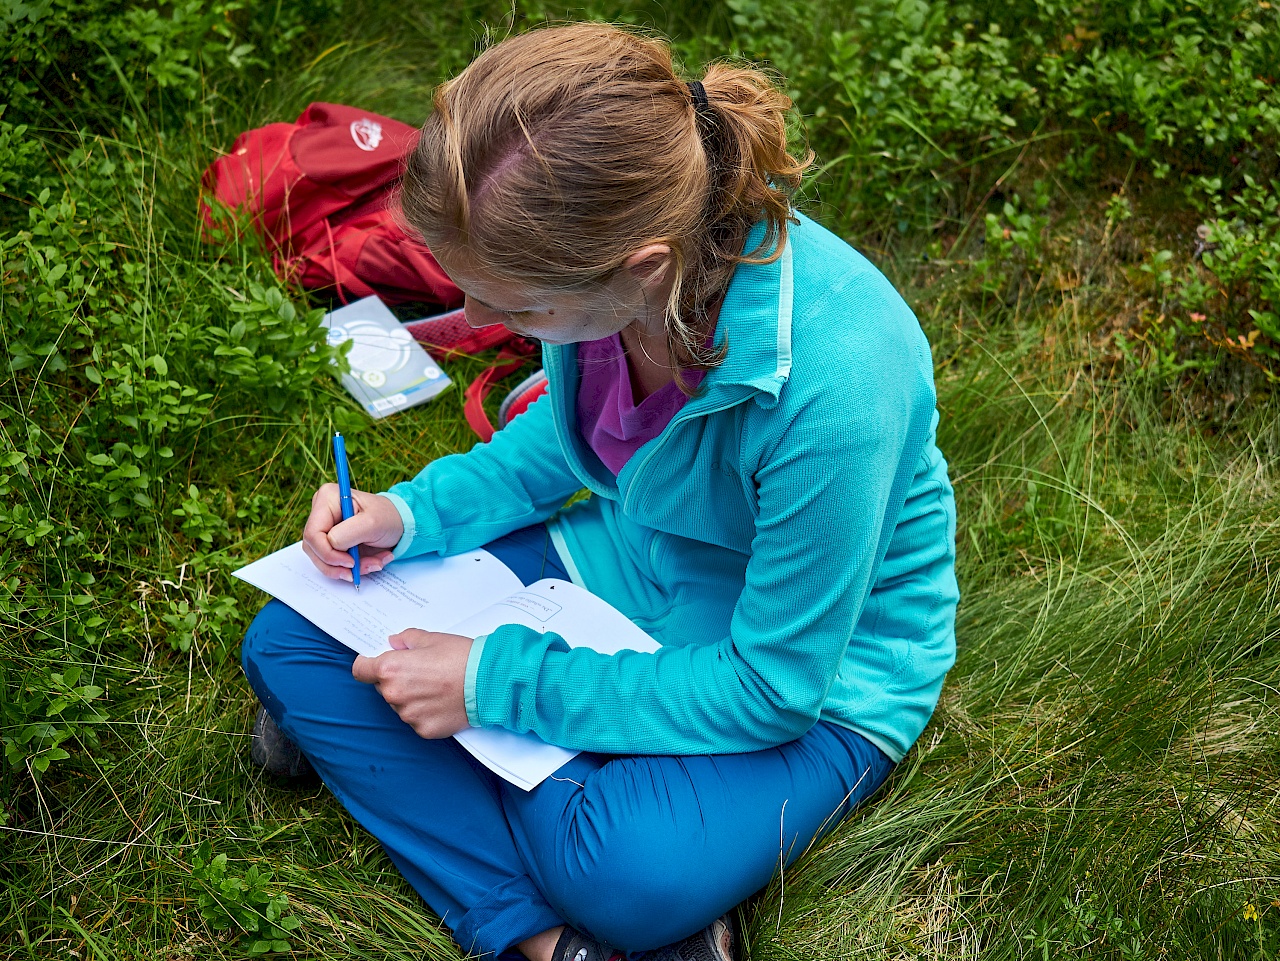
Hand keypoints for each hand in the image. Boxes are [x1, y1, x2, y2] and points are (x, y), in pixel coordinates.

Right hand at [301, 484, 403, 581]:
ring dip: (348, 569)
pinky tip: (371, 562)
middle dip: (339, 564)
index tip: (351, 562)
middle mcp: (321, 513)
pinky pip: (333, 563)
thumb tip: (331, 544)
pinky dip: (352, 569)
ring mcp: (325, 529)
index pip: (313, 534)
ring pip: (322, 560)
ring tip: (373, 563)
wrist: (400, 523)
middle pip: (314, 549)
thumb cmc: (388, 517)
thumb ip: (348, 533)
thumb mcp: (372, 523)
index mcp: (327, 499)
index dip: (328, 553)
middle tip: (360, 570)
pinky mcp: (331, 543)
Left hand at [351, 630, 472, 737]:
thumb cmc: (463, 658)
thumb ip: (407, 640)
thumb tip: (395, 643)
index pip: (360, 670)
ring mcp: (408, 715)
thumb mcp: (432, 639)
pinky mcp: (423, 729)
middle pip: (382, 688)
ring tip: (436, 687)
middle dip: (396, 680)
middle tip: (420, 673)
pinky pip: (417, 720)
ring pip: (400, 705)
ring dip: (411, 698)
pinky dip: (425, 713)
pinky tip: (442, 702)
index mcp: (390, 669)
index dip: (367, 665)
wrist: (489, 682)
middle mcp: (394, 694)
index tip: (373, 664)